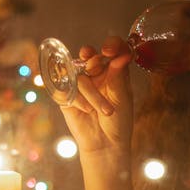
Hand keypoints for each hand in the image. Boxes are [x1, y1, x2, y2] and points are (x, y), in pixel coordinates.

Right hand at [59, 36, 133, 156]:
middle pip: (91, 56)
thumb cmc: (118, 122)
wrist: (104, 144)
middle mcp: (98, 74)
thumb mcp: (122, 97)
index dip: (111, 45)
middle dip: (92, 59)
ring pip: (80, 73)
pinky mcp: (67, 94)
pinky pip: (67, 87)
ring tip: (98, 109)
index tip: (108, 50)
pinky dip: (77, 98)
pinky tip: (85, 109)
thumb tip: (122, 55)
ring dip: (90, 92)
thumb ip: (119, 76)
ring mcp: (81, 84)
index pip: (114, 49)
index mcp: (115, 72)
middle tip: (93, 66)